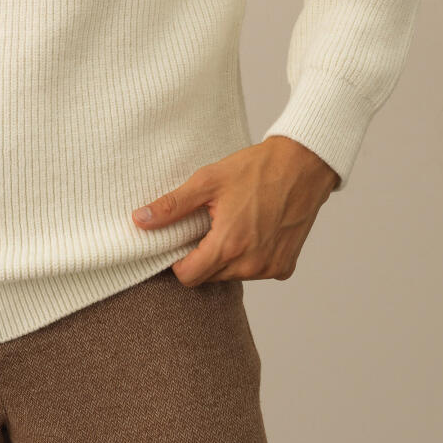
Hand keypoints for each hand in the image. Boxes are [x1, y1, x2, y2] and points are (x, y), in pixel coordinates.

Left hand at [130, 136, 340, 286]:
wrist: (303, 165)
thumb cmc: (255, 169)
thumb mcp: (208, 181)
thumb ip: (172, 206)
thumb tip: (139, 220)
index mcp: (229, 245)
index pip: (188, 277)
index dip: (178, 261)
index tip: (179, 240)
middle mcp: (252, 264)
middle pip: (209, 277)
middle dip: (201, 256)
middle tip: (206, 225)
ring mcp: (271, 268)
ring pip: (232, 275)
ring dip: (225, 257)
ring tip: (231, 222)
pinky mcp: (285, 267)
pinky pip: (256, 271)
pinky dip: (249, 256)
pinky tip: (252, 229)